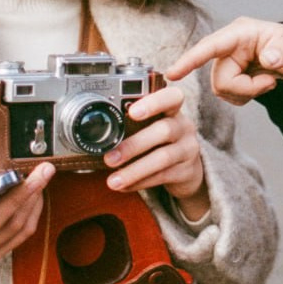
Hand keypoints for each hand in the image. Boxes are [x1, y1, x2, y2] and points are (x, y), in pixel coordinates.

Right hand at [0, 133, 54, 275]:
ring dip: (33, 204)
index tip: (37, 172)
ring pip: (20, 233)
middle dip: (33, 194)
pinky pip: (17, 238)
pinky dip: (27, 215)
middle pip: (13, 225)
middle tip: (45, 170)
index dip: (20, 195)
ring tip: (40, 179)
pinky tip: (31, 195)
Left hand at [102, 85, 210, 221]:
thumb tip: (94, 133)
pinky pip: (162, 176)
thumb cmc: (160, 141)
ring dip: (135, 170)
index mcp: (172, 108)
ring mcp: (188, 148)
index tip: (132, 112)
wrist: (187, 168)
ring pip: (163, 158)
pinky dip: (140, 182)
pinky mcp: (187, 171)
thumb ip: (132, 123)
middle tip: (109, 158)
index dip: (154, 102)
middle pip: (164, 130)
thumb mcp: (152, 125)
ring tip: (114, 180)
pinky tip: (124, 186)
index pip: (171, 97)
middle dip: (134, 145)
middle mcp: (183, 126)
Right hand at [165, 17, 282, 105]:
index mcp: (240, 33)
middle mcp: (229, 46)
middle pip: (220, 79)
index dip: (190, 60)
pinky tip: (261, 85)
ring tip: (268, 82)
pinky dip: (246, 96)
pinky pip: (229, 95)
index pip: (210, 47)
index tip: (172, 74)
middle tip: (271, 83)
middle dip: (245, 89)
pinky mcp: (230, 75)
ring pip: (222, 90)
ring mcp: (228, 61)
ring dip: (247, 93)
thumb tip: (269, 59)